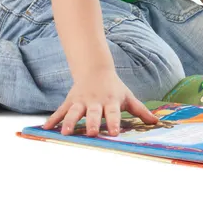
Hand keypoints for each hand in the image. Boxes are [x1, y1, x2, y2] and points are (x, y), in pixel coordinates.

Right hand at [42, 68, 159, 136]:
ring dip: (69, 122)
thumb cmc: (114, 88)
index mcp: (110, 102)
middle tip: (92, 133)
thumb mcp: (128, 97)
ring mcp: (81, 101)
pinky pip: (60, 111)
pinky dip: (53, 120)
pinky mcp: (70, 101)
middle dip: (92, 123)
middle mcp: (95, 102)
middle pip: (93, 114)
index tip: (115, 133)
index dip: (114, 122)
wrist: (95, 70)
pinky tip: (45, 129)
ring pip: (74, 112)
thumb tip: (157, 122)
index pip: (114, 113)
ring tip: (64, 133)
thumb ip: (141, 111)